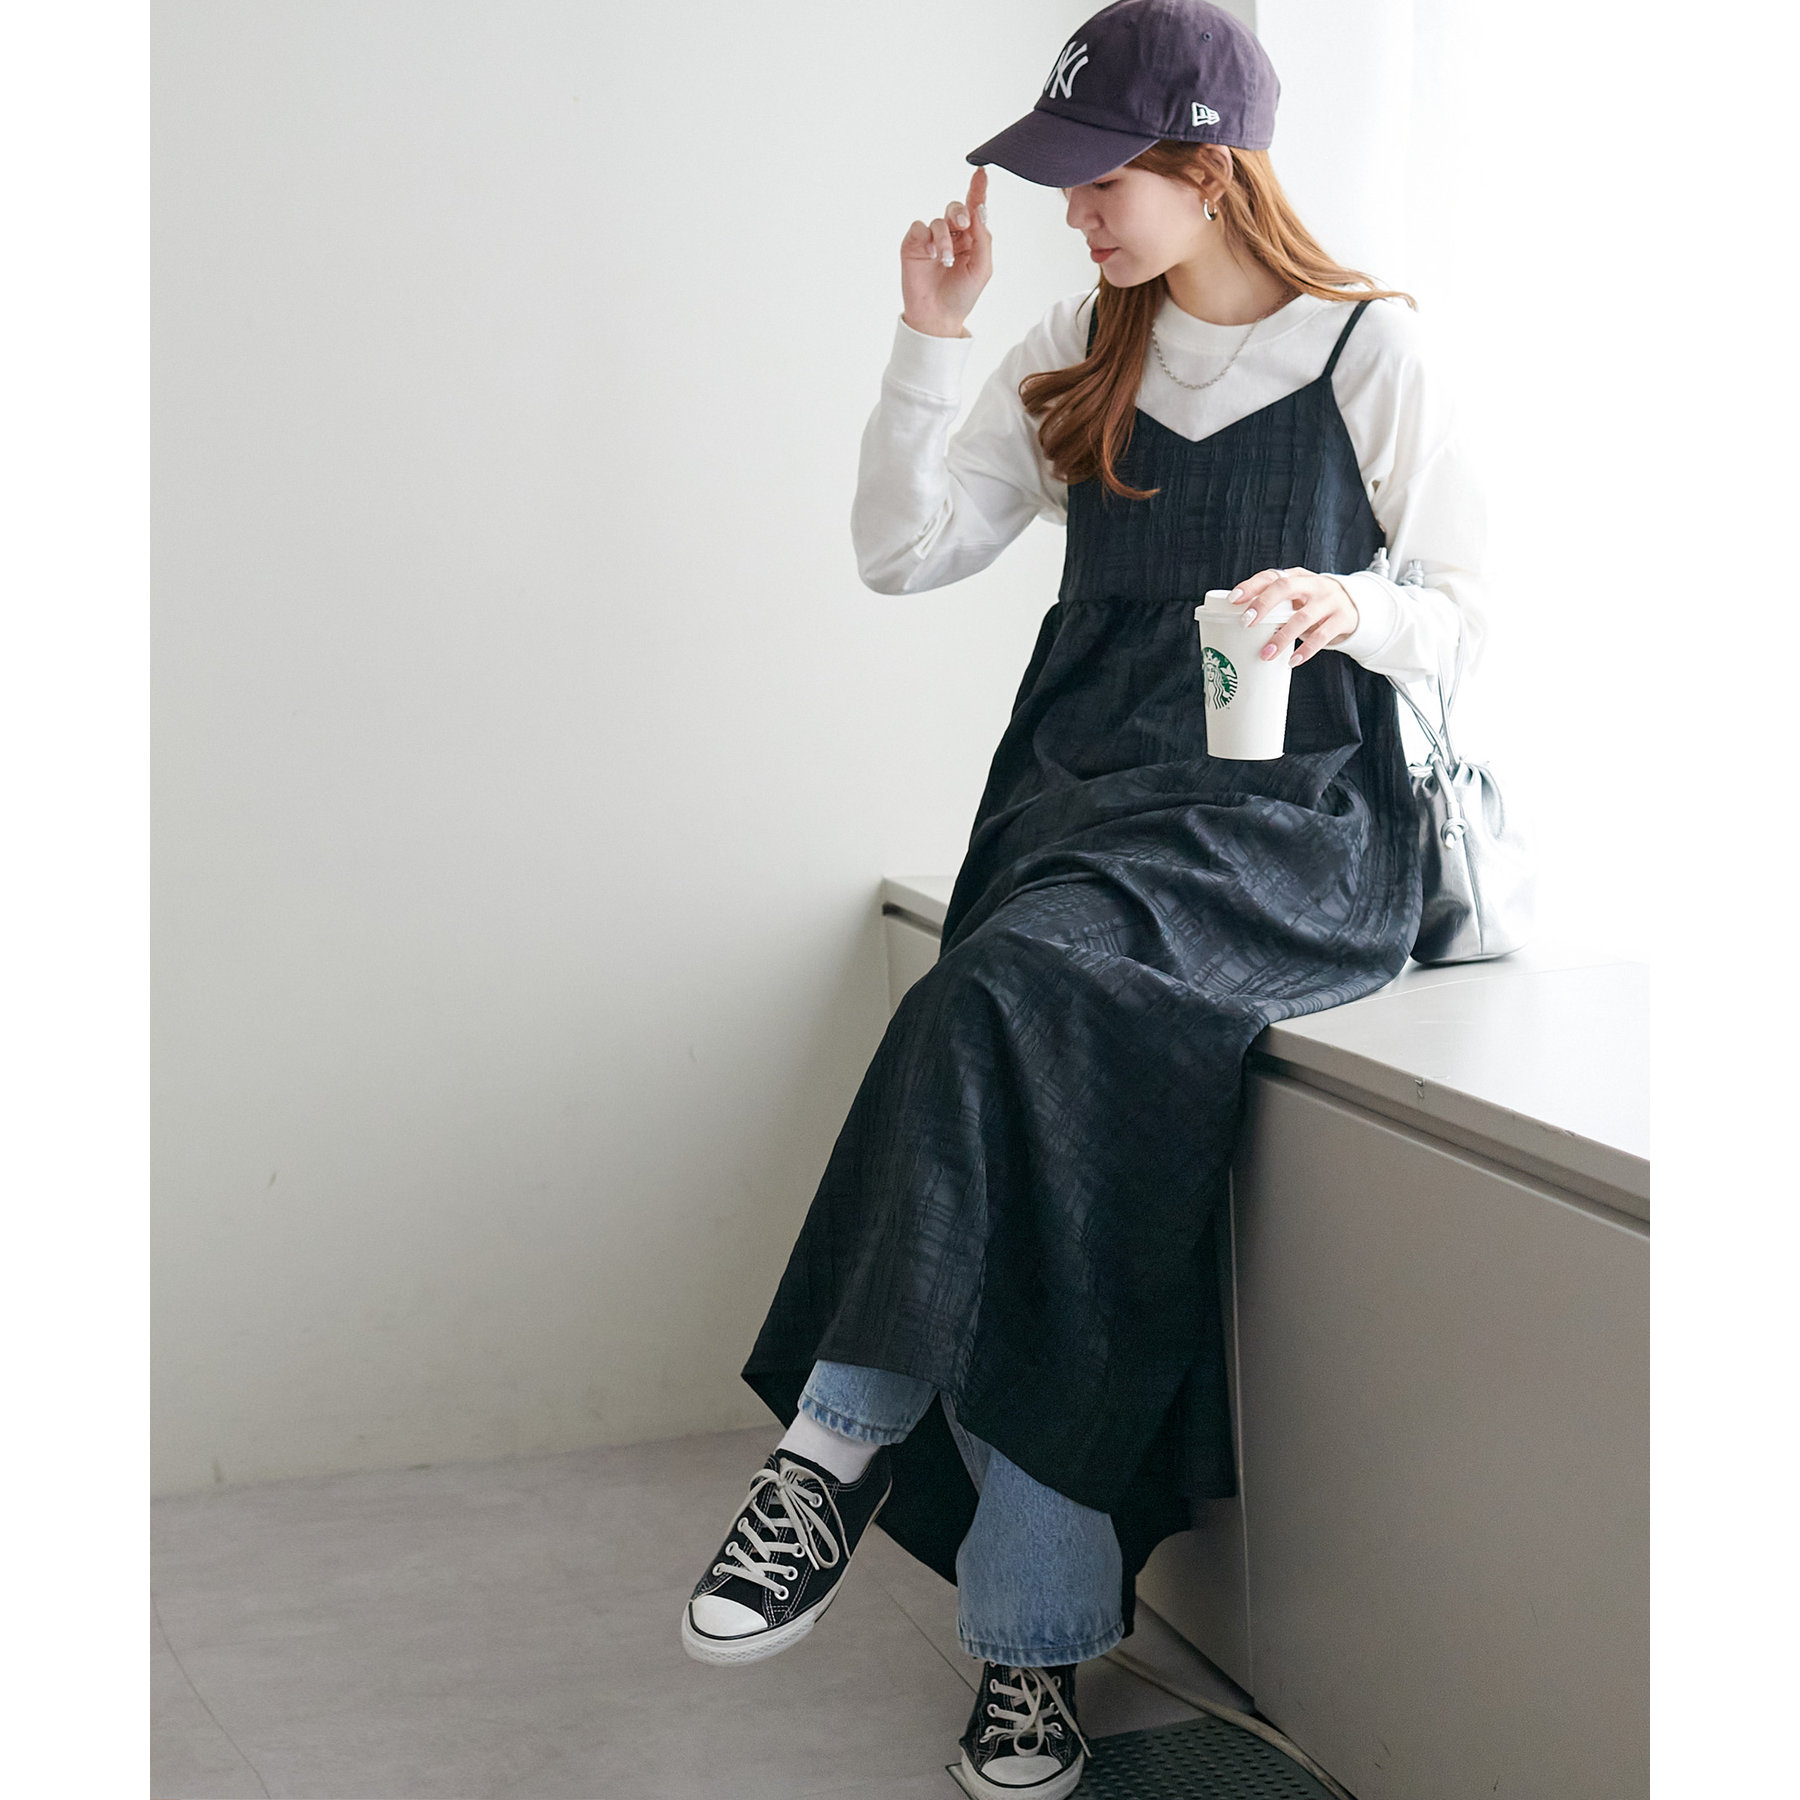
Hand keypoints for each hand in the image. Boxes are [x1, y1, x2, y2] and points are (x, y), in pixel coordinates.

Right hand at [900, 166, 991, 338]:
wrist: (938, 316)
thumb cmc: (962, 295)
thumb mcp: (982, 268)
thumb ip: (983, 238)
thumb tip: (979, 210)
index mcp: (971, 238)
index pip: (975, 209)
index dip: (978, 189)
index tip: (981, 172)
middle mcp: (952, 235)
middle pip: (956, 208)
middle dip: (961, 212)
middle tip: (964, 225)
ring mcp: (932, 239)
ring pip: (939, 221)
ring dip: (944, 239)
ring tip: (945, 260)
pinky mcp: (914, 244)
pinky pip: (920, 228)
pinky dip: (928, 239)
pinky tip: (932, 256)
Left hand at [1226, 566, 1360, 666]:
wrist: (1355, 606)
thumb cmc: (1313, 605)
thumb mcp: (1297, 599)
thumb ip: (1275, 606)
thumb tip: (1235, 628)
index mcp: (1297, 577)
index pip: (1271, 575)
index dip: (1251, 586)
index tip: (1233, 599)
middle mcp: (1313, 584)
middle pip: (1286, 587)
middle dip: (1263, 604)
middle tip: (1245, 623)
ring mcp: (1329, 600)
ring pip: (1303, 616)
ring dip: (1282, 637)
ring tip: (1265, 654)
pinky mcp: (1342, 618)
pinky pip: (1323, 635)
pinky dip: (1306, 650)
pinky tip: (1292, 661)